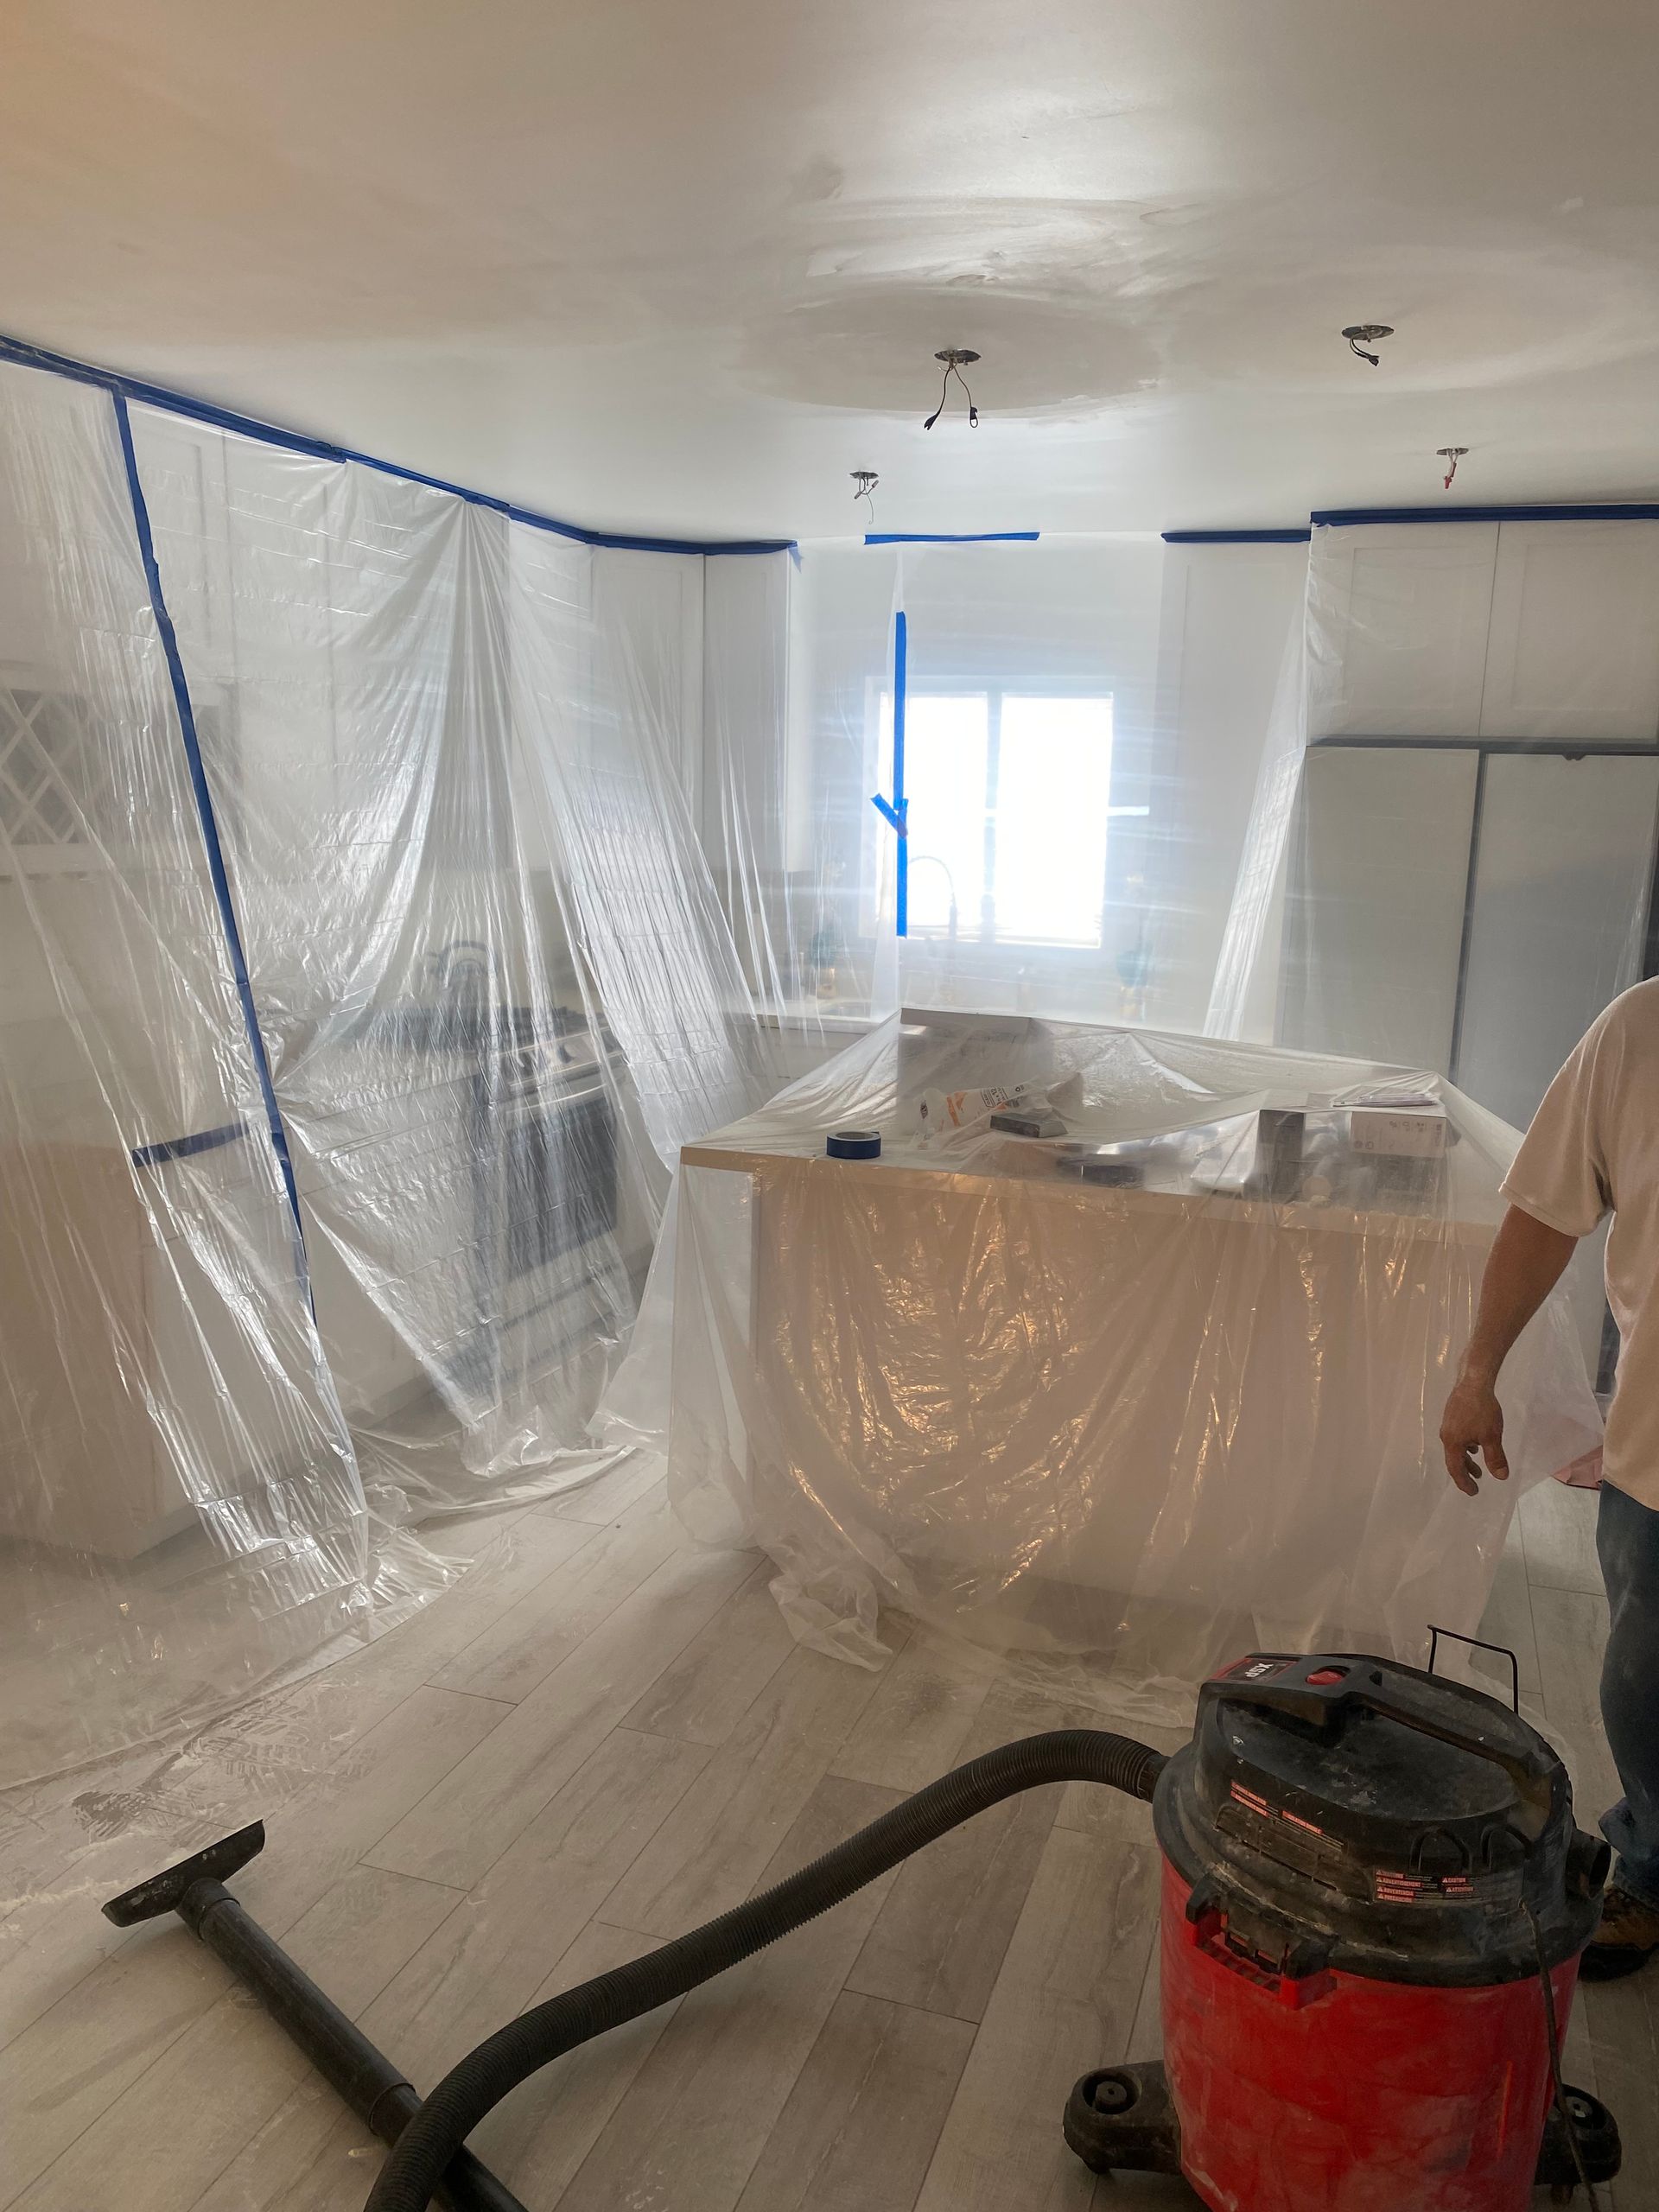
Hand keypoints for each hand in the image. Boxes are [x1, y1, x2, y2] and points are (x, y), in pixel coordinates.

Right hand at [1440, 1373, 1509, 1495]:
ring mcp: (1448, 1425)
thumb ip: (1495, 1458)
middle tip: (1477, 1482)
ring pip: (1456, 1448)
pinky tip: (1475, 1443)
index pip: (1456, 1469)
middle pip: (1454, 1460)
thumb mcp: (1492, 1436)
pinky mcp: (1452, 1416)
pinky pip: (1457, 1438)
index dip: (1464, 1483)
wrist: (1473, 1382)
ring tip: (1478, 1466)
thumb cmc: (1482, 1411)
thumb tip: (1501, 1478)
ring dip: (1467, 1459)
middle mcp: (1446, 1436)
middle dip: (1465, 1473)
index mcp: (1453, 1443)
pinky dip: (1466, 1447)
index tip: (1474, 1492)